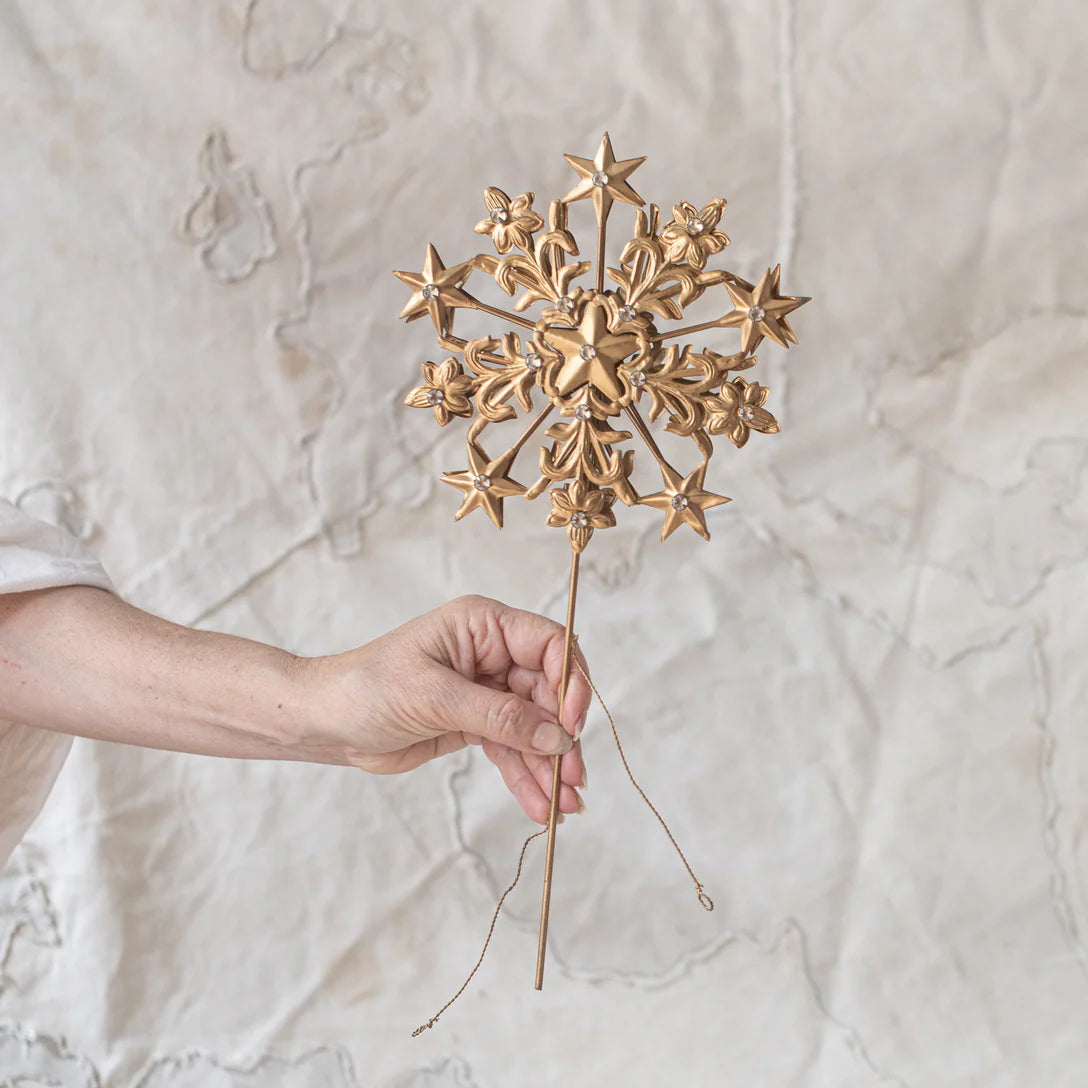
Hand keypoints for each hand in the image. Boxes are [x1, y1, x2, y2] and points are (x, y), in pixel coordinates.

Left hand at [317, 595, 588, 822]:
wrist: (325, 722)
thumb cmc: (367, 688)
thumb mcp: (434, 697)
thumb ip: (499, 716)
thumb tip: (556, 736)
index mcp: (483, 626)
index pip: (548, 644)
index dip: (569, 681)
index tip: (572, 723)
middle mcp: (491, 654)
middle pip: (548, 692)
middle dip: (562, 736)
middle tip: (574, 777)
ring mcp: (485, 691)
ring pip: (534, 728)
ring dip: (549, 766)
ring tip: (565, 804)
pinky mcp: (474, 724)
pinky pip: (512, 750)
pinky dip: (526, 777)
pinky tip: (539, 805)